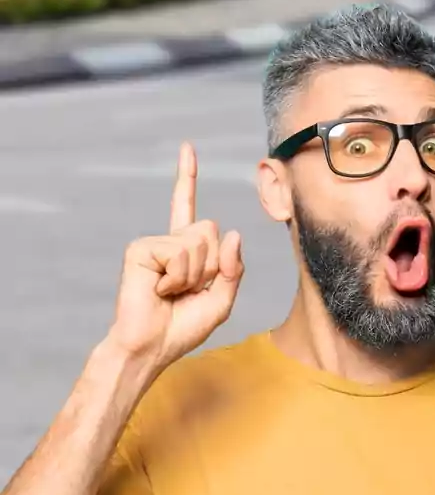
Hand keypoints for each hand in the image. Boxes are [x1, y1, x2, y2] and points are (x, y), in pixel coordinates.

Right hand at [107, 143, 243, 370]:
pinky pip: (179, 253)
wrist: (152, 346)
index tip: (187, 148)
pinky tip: (158, 290)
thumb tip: (233, 233)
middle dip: (212, 265)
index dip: (187, 177)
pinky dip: (177, 277)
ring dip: (194, 275)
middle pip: (212, 230)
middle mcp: (168, 241)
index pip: (188, 207)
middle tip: (187, 289)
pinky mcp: (140, 249)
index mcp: (185, 249)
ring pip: (199, 242)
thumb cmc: (182, 326)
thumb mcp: (222, 300)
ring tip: (171, 292)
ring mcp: (153, 243)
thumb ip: (234, 269)